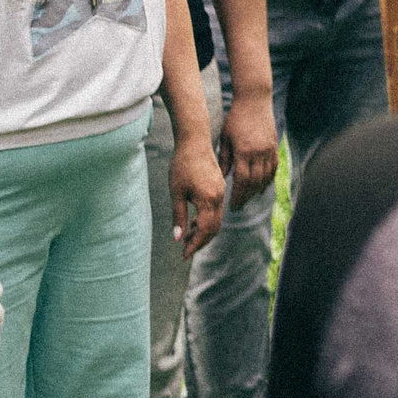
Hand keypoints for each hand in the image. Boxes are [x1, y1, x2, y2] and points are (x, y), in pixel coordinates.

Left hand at [171, 136, 226, 258]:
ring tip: (187, 236)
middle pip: (214, 228)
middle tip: (185, 250)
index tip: (184, 255)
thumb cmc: (182, 166)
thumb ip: (179, 217)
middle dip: (200, 241)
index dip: (195, 245)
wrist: (194, 142)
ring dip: (203, 231)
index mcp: (209, 199)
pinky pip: (217, 210)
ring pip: (216, 219)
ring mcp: (221, 191)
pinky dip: (207, 220)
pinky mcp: (219, 187)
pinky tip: (193, 221)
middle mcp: (219, 197)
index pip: (205, 230)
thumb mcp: (176, 193)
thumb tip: (178, 238)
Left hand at [220, 91, 279, 208]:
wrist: (254, 100)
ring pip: (266, 177)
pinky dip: (268, 179)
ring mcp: (269, 149)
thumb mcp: (225, 138)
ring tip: (249, 199)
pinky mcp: (274, 146)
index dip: (237, 195)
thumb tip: (221, 178)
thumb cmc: (235, 118)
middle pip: (255, 182)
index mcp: (244, 151)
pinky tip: (262, 187)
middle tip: (238, 206)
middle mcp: (259, 152)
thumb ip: (224, 159)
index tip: (231, 205)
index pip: (242, 180)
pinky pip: (273, 167)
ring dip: (258, 190)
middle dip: (246, 197)